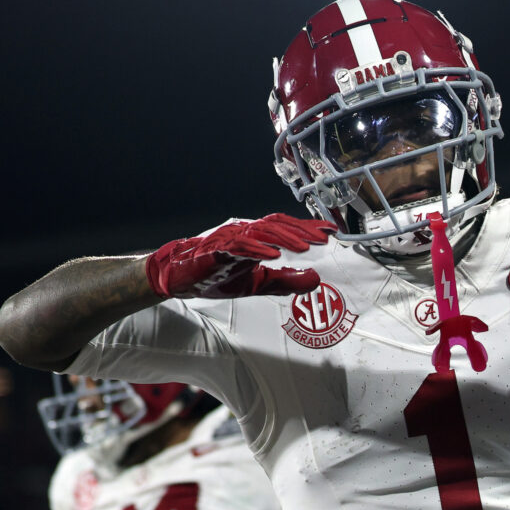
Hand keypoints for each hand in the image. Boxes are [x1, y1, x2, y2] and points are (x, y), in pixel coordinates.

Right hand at [145, 214, 335, 298]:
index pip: (285, 228)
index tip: (332, 231)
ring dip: (284, 238)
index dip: (308, 228)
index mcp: (255, 238)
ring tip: (304, 247)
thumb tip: (316, 279)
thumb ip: (286, 281)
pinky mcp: (215, 251)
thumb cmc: (215, 276)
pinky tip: (273, 254)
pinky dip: (256, 249)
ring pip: (260, 232)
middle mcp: (244, 233)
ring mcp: (229, 239)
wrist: (178, 280)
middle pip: (276, 225)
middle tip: (323, 238)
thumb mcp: (258, 284)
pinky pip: (238, 246)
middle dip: (301, 231)